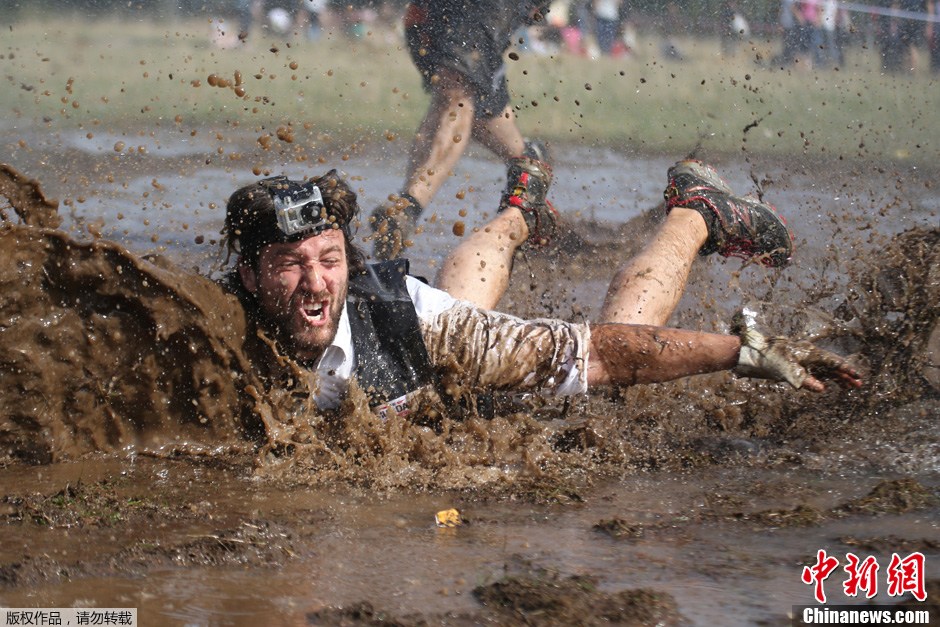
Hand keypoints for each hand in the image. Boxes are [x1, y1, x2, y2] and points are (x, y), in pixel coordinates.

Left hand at [735, 328, 862, 391]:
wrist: (752, 354)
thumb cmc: (769, 359)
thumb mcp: (787, 371)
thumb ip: (805, 381)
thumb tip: (822, 389)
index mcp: (810, 353)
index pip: (833, 362)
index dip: (846, 370)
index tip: (858, 376)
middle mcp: (809, 355)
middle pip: (831, 366)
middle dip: (845, 375)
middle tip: (859, 385)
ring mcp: (803, 360)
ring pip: (824, 369)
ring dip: (836, 378)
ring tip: (849, 387)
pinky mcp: (796, 365)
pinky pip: (814, 371)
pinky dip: (823, 378)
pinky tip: (828, 384)